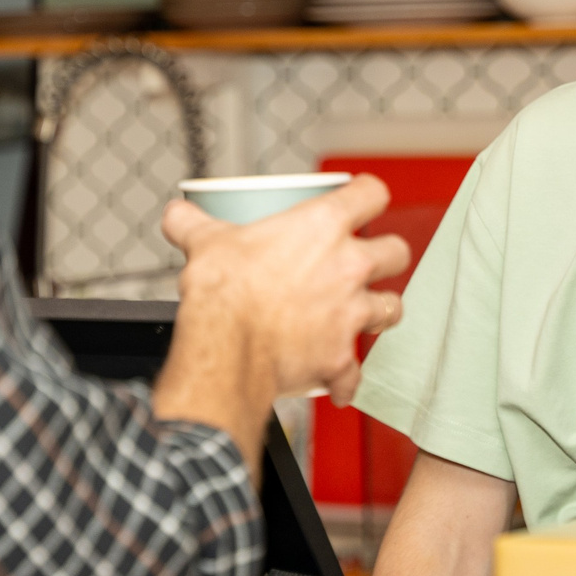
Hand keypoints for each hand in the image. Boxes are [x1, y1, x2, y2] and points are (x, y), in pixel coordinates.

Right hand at [162, 176, 410, 407]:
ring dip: (380, 311)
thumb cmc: (224, 291)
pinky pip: (355, 373)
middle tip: (365, 262)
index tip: (362, 199)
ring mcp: (350, 314)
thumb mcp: (205, 243)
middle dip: (385, 257)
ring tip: (363, 315)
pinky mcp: (341, 358)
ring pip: (392, 308)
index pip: (371, 194)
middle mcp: (348, 267)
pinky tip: (335, 382)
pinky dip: (346, 378)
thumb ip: (193, 224)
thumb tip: (178, 214)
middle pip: (396, 252)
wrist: (225, 347)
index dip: (368, 194)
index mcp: (323, 226)